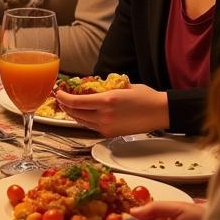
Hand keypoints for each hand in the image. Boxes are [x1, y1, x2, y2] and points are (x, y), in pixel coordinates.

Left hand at [53, 84, 168, 135]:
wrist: (160, 112)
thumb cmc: (145, 96)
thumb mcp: (122, 86)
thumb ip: (104, 87)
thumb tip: (89, 87)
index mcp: (107, 101)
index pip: (76, 102)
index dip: (63, 97)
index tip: (58, 92)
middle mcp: (105, 116)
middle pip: (75, 113)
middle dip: (64, 106)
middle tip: (60, 98)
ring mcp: (107, 127)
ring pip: (81, 121)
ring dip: (72, 113)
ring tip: (68, 106)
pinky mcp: (110, 134)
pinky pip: (90, 126)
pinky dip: (83, 119)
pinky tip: (82, 113)